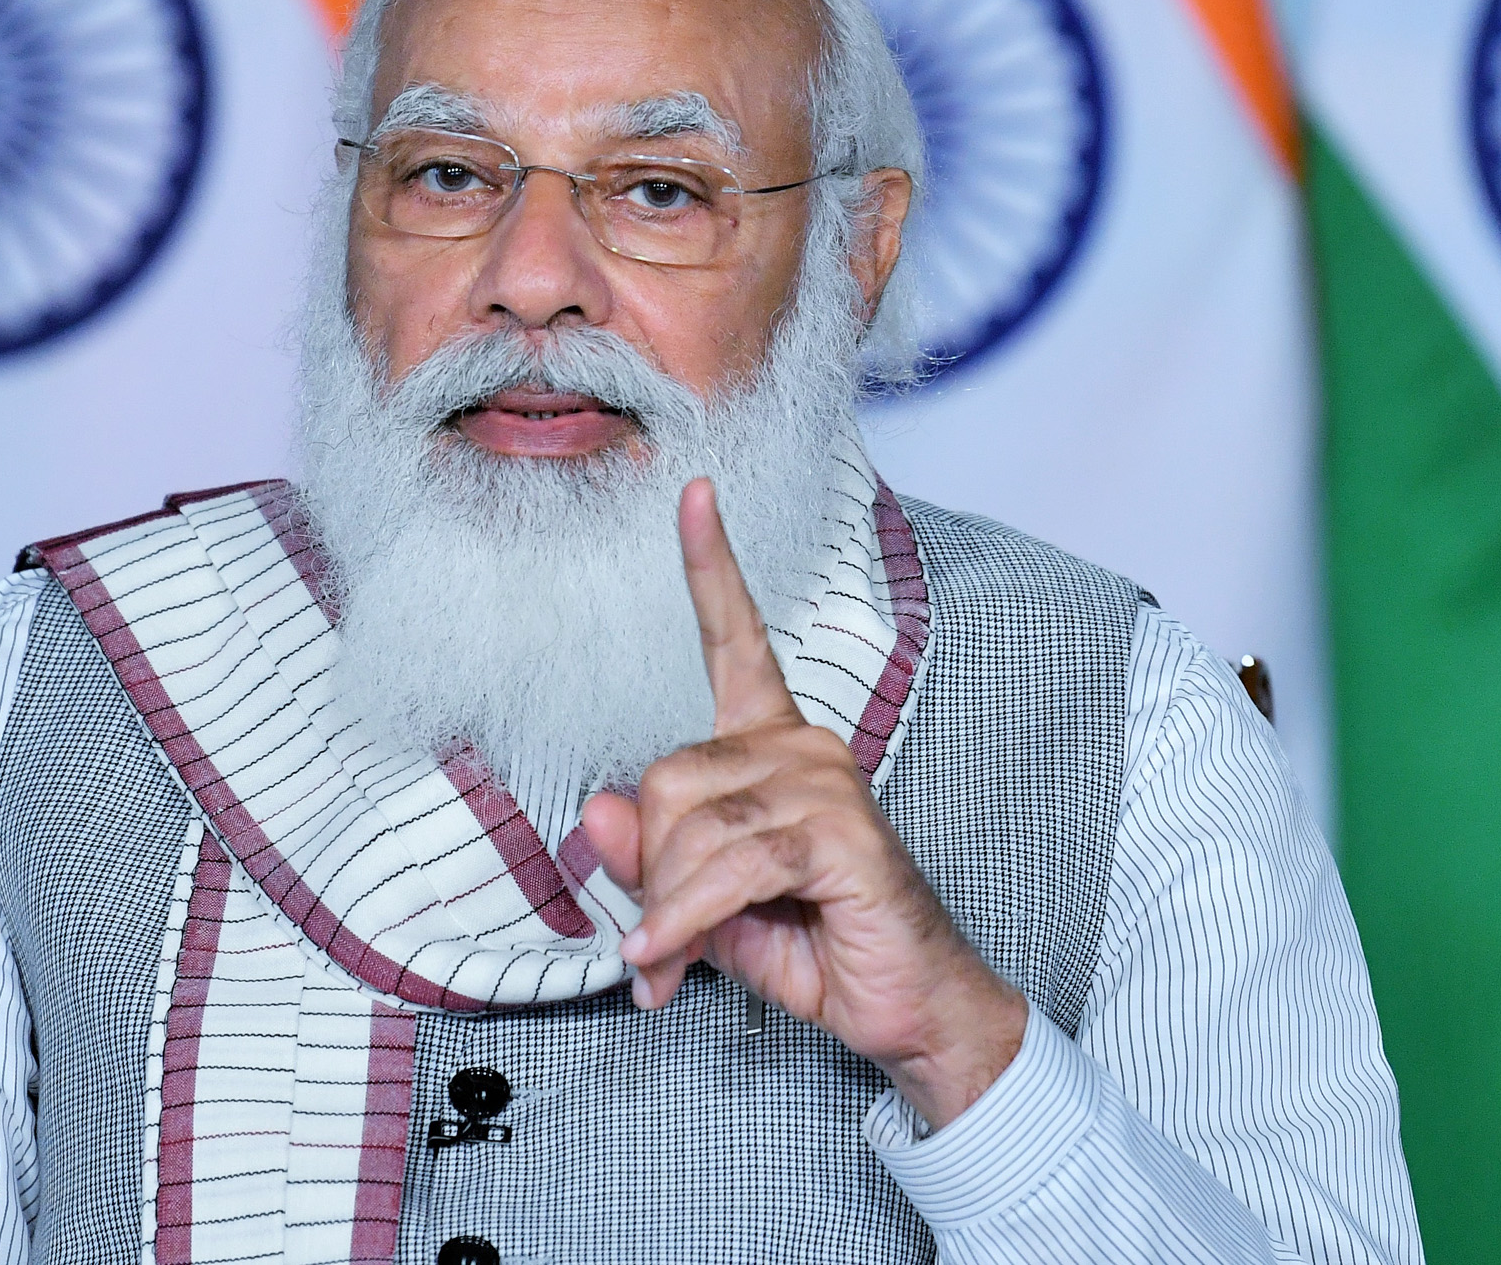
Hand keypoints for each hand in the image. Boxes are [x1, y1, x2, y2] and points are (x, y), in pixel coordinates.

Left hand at [581, 478, 1026, 1129]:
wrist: (906, 1006)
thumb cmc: (812, 944)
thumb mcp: (703, 904)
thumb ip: (649, 859)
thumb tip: (594, 809)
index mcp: (769, 745)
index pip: (735, 641)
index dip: (712, 567)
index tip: (694, 493)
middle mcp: (800, 746)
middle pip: (665, 779)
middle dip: (651, 872)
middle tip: (663, 940)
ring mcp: (824, 783)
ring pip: (692, 828)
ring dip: (668, 911)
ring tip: (676, 963)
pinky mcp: (839, 834)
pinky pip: (731, 865)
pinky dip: (687, 920)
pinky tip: (670, 962)